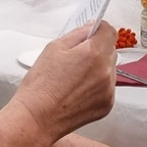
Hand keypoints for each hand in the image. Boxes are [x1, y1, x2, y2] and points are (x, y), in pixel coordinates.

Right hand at [13, 23, 117, 141]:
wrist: (37, 118)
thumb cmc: (40, 85)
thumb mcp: (54, 48)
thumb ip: (77, 34)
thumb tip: (90, 28)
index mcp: (93, 54)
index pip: (109, 31)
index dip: (99, 29)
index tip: (91, 33)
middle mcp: (105, 72)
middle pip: (110, 50)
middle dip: (97, 49)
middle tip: (76, 57)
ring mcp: (108, 91)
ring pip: (109, 69)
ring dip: (98, 68)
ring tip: (75, 77)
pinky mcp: (107, 105)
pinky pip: (107, 87)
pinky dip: (97, 85)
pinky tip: (78, 90)